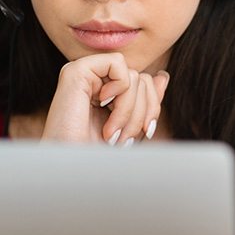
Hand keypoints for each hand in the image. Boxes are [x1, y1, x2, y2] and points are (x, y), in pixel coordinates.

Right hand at [40, 53, 168, 144]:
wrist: (72, 170)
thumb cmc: (95, 154)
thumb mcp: (130, 126)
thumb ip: (145, 102)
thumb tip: (163, 77)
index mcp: (104, 91)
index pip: (144, 83)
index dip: (153, 106)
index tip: (147, 131)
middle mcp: (94, 80)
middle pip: (141, 79)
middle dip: (142, 112)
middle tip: (125, 139)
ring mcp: (84, 73)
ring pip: (133, 75)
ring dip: (129, 110)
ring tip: (111, 133)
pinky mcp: (76, 70)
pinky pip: (117, 64)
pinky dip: (120, 88)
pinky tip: (102, 105)